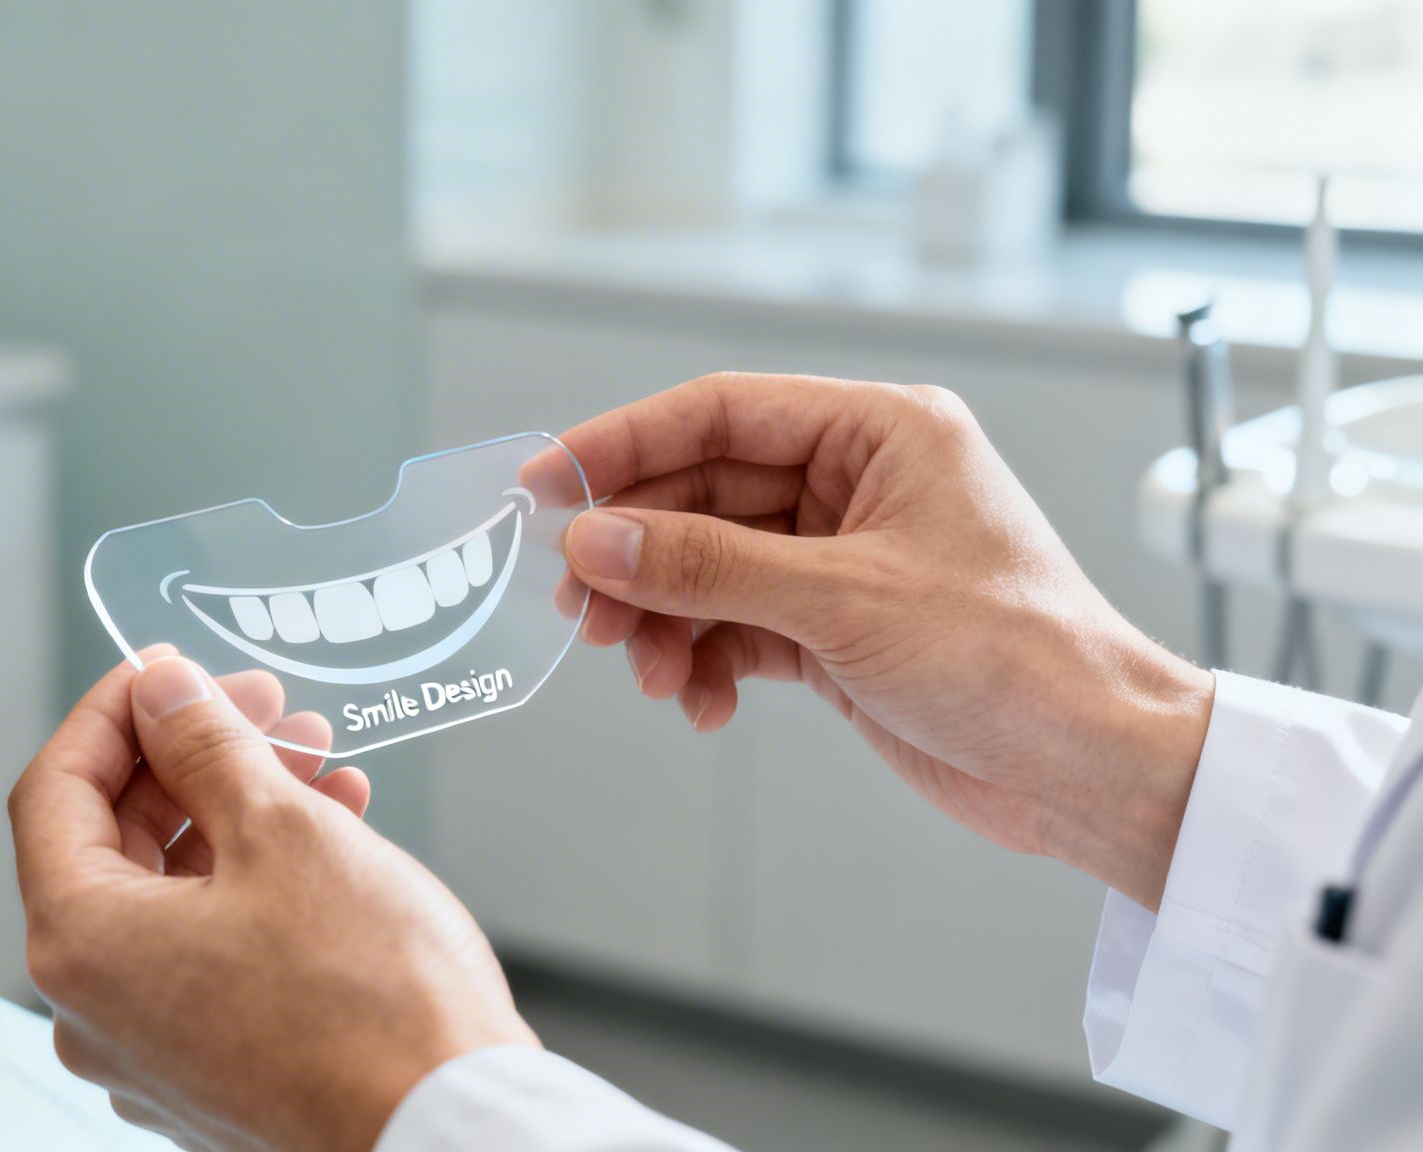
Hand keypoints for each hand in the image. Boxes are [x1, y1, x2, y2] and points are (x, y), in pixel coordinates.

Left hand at [9, 650, 535, 1151]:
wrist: (446, 1131)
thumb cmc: (371, 1002)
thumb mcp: (284, 830)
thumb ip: (205, 745)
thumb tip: (160, 692)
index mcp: (81, 945)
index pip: (54, 790)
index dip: (113, 712)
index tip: (169, 670)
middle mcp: (94, 1011)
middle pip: (112, 843)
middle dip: (193, 761)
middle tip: (267, 710)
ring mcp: (150, 1052)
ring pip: (171, 897)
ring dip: (238, 817)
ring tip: (321, 767)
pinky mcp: (211, 1073)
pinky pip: (208, 952)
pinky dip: (256, 886)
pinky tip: (331, 840)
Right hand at [539, 373, 1213, 909]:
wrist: (1093, 769)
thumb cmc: (1015, 658)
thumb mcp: (843, 601)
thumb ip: (708, 566)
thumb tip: (596, 539)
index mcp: (880, 432)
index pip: (719, 412)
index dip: (622, 443)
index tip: (545, 484)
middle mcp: (857, 484)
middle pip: (702, 495)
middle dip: (638, 555)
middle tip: (581, 608)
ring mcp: (844, 559)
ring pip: (709, 567)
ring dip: (663, 619)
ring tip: (645, 672)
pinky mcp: (837, 629)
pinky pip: (735, 626)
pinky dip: (703, 662)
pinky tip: (698, 704)